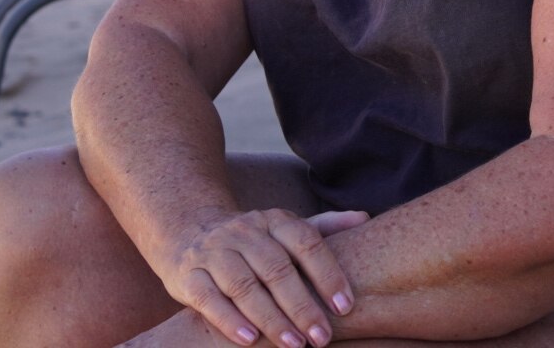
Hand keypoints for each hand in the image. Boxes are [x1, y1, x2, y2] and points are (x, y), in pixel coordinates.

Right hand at [157, 207, 367, 347]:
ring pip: (244, 286)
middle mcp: (245, 232)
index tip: (345, 306)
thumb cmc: (251, 239)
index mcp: (275, 220)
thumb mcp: (284, 227)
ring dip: (271, 319)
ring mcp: (214, 252)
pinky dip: (229, 320)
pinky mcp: (187, 275)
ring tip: (294, 345)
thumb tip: (365, 218)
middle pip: (277, 270)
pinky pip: (209, 298)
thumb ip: (323, 227)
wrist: (188, 230)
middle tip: (323, 337)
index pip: (307, 243)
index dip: (328, 274)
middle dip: (302, 307)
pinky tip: (250, 340)